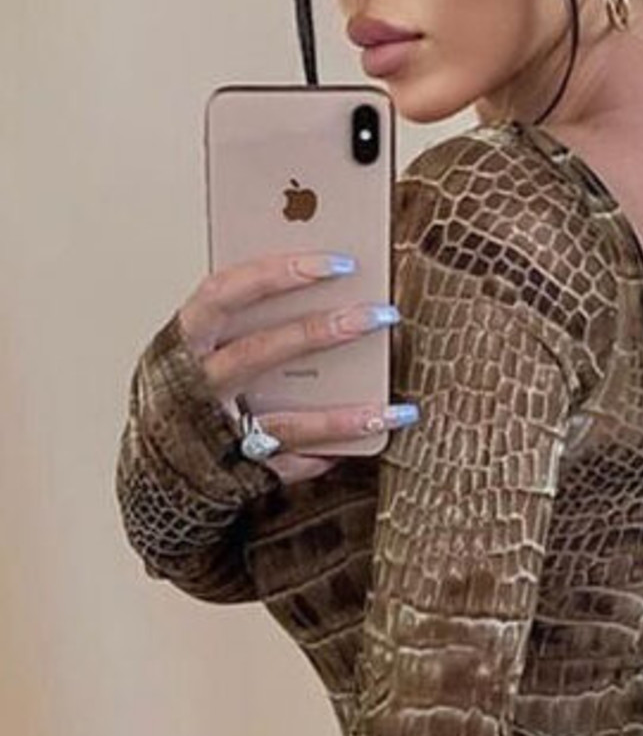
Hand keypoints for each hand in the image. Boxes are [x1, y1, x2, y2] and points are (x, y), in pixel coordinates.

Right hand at [177, 250, 414, 486]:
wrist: (154, 468)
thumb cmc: (192, 384)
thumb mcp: (203, 343)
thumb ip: (245, 314)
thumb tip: (325, 279)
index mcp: (182, 341)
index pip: (225, 293)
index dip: (277, 273)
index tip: (338, 261)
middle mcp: (196, 387)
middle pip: (261, 352)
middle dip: (323, 330)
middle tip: (381, 313)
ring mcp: (216, 433)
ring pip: (287, 423)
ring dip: (344, 416)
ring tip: (396, 407)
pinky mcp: (238, 474)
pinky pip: (293, 465)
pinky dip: (330, 452)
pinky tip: (370, 435)